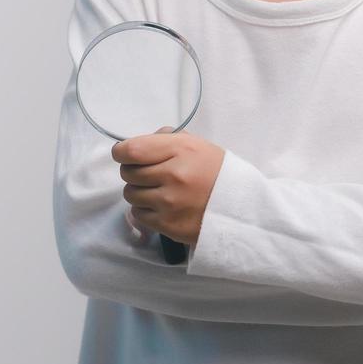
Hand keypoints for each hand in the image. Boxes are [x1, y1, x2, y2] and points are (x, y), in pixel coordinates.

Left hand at [112, 126, 224, 247]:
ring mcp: (169, 202)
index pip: (132, 150)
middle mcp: (173, 175)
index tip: (124, 153)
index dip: (122, 151)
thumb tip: (136, 145)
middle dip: (133, 171)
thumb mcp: (197, 145)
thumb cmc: (216, 171)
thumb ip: (166, 139)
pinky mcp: (167, 224)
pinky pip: (138, 213)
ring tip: (156, 190)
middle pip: (127, 172)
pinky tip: (160, 205)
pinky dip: (144, 209)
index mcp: (181, 149)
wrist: (240, 206)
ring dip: (138, 191)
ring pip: (130, 193)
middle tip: (148, 173)